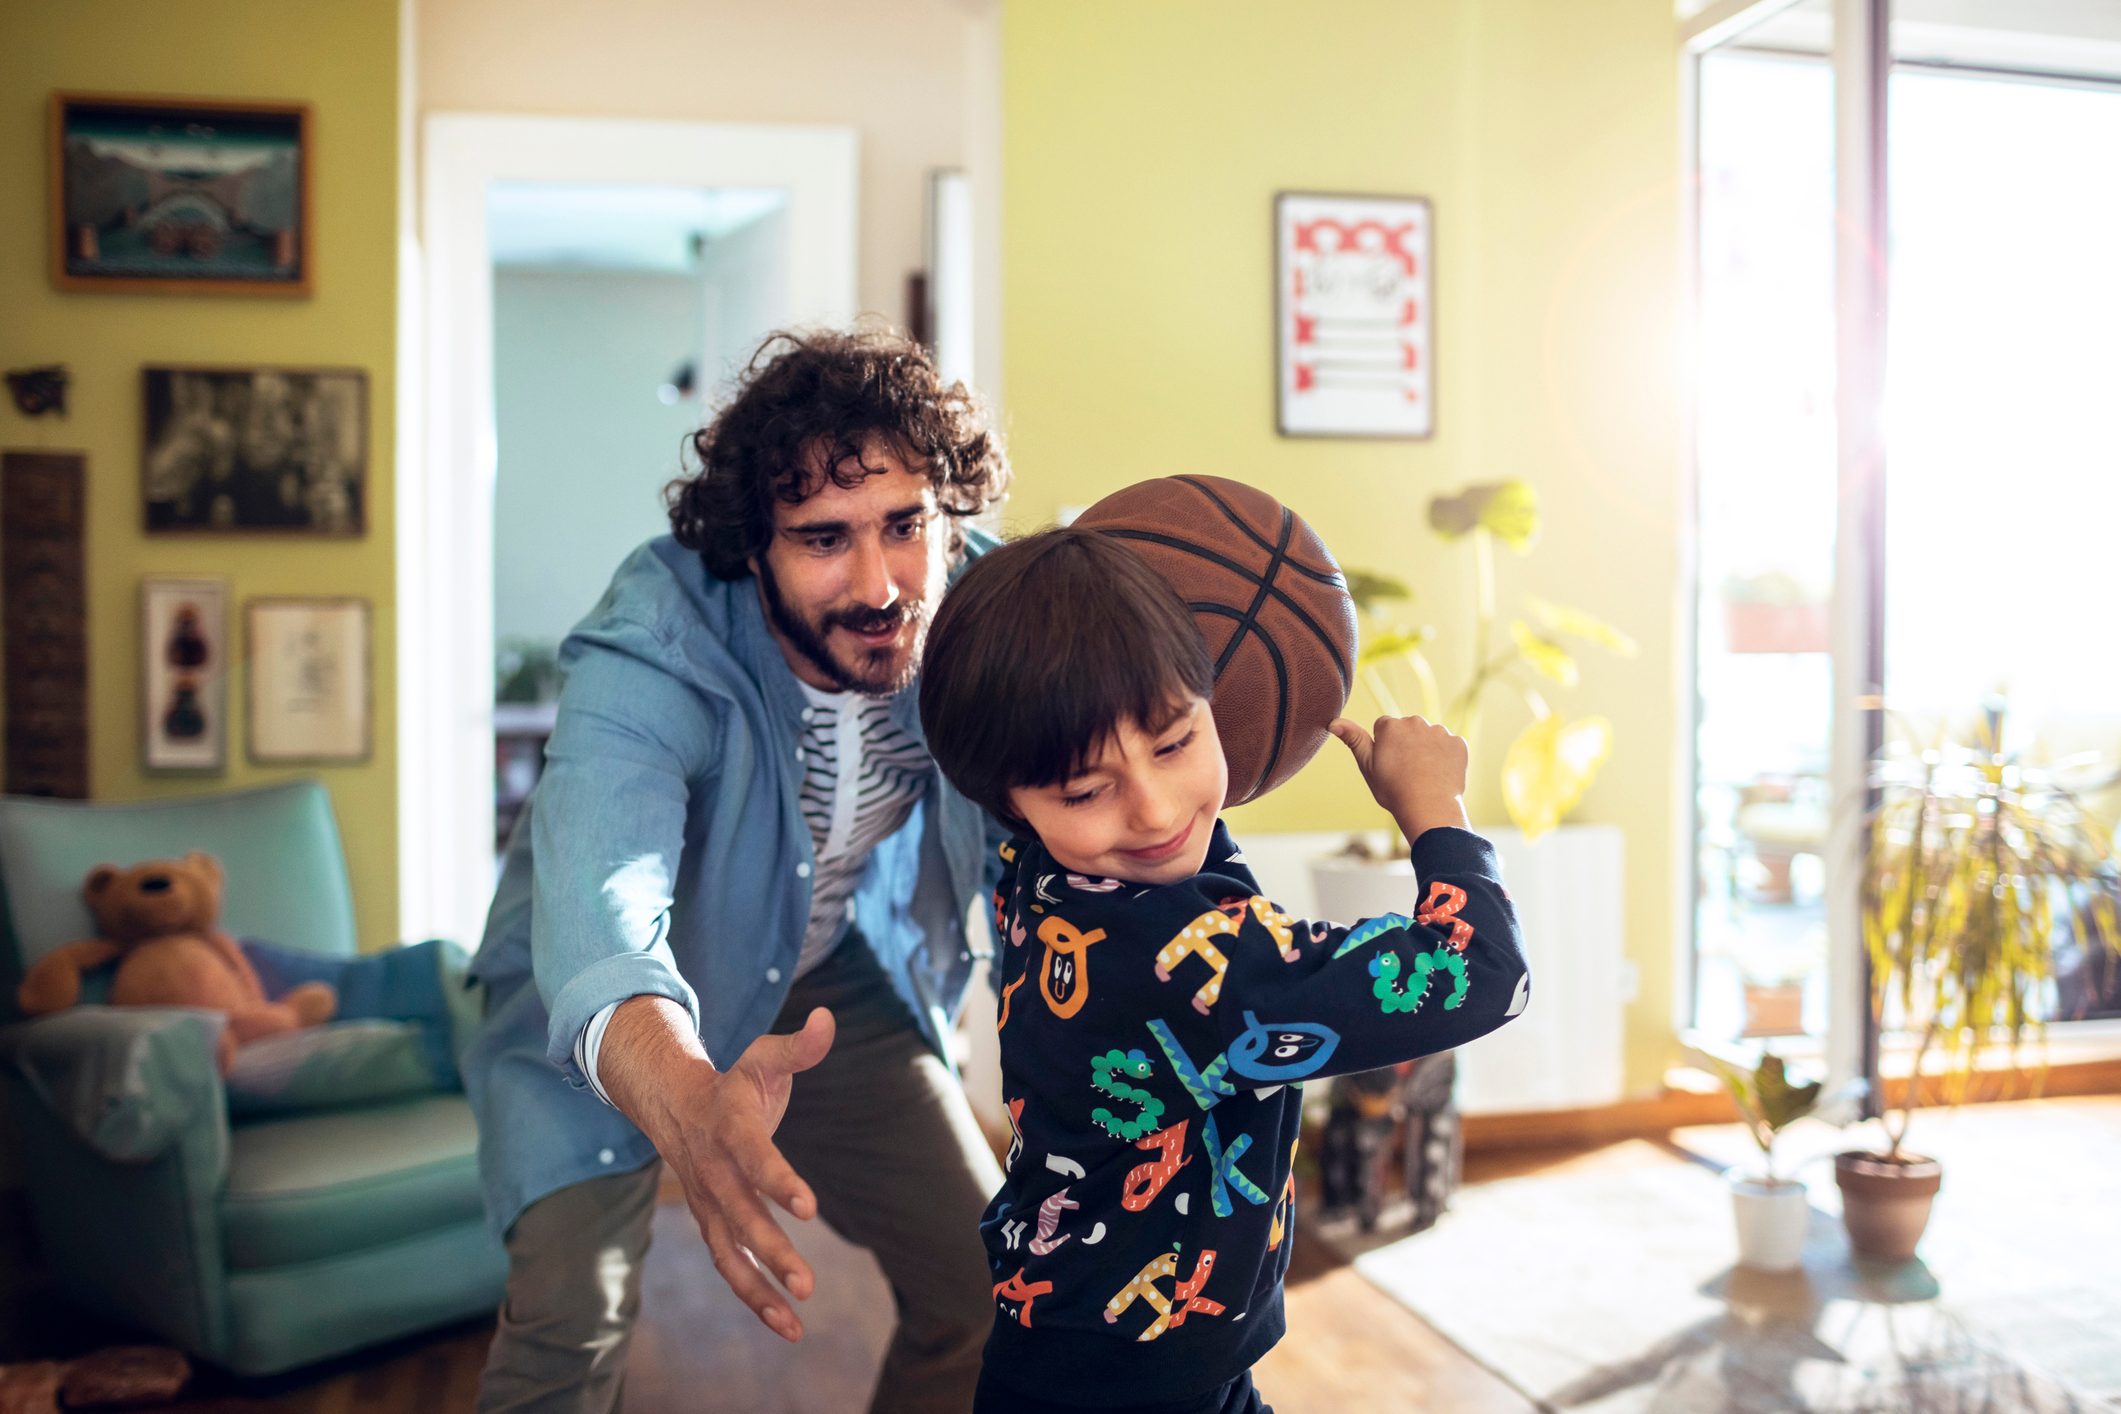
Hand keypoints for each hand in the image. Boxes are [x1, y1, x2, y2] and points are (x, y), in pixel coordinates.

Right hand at [605, 999, 835, 1341]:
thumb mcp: (763, 1057)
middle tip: (807, 1282)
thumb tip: (830, 1018)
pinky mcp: (711, 1224)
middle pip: (740, 1216)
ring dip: (758, 1289)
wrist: (672, 1104)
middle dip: (772, 1251)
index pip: (754, 1156)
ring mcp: (708, 1202)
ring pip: (728, 1252)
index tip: (808, 1207)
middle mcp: (713, 1171)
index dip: (779, 1180)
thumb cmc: (733, 1082)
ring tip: (796, 1320)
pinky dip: (753, 1297)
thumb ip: (800, 1046)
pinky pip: (729, 1265)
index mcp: (729, 1126)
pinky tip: (786, 1324)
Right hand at [1329, 714, 1470, 840]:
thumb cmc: (1393, 789)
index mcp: (1391, 725)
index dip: (1384, 747)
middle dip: (1407, 744)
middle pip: (1408, 729)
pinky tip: (1440, 775)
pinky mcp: (1458, 743)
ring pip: (1430, 737)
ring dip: (1427, 750)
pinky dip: (1446, 758)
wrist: (1428, 807)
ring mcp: (1439, 731)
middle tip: (1406, 772)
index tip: (1388, 765)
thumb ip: (1353, 739)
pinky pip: (1450, 746)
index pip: (1384, 727)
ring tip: (1424, 776)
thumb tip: (1332, 721)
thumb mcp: (1367, 765)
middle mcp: (1416, 721)